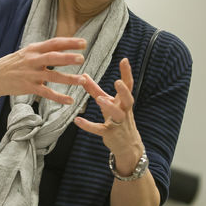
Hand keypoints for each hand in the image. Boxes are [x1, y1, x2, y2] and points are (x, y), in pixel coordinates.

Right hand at [0, 37, 85, 104]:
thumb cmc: (15, 64)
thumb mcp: (28, 52)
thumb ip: (44, 50)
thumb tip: (62, 44)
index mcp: (34, 49)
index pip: (54, 43)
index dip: (69, 42)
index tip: (83, 43)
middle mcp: (33, 60)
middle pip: (53, 57)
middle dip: (67, 58)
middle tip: (82, 58)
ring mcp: (31, 74)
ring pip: (52, 76)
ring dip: (68, 78)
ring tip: (83, 80)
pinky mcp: (29, 87)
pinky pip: (46, 93)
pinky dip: (59, 97)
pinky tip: (70, 101)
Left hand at [74, 58, 142, 172]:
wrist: (127, 145)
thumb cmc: (117, 119)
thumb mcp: (107, 103)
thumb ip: (95, 89)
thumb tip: (83, 75)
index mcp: (124, 101)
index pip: (128, 85)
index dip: (127, 73)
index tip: (124, 60)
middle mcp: (124, 111)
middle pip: (128, 99)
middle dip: (123, 91)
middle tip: (118, 82)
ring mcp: (118, 123)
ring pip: (116, 114)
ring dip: (109, 107)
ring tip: (99, 100)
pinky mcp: (110, 134)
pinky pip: (99, 129)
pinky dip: (88, 125)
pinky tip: (77, 120)